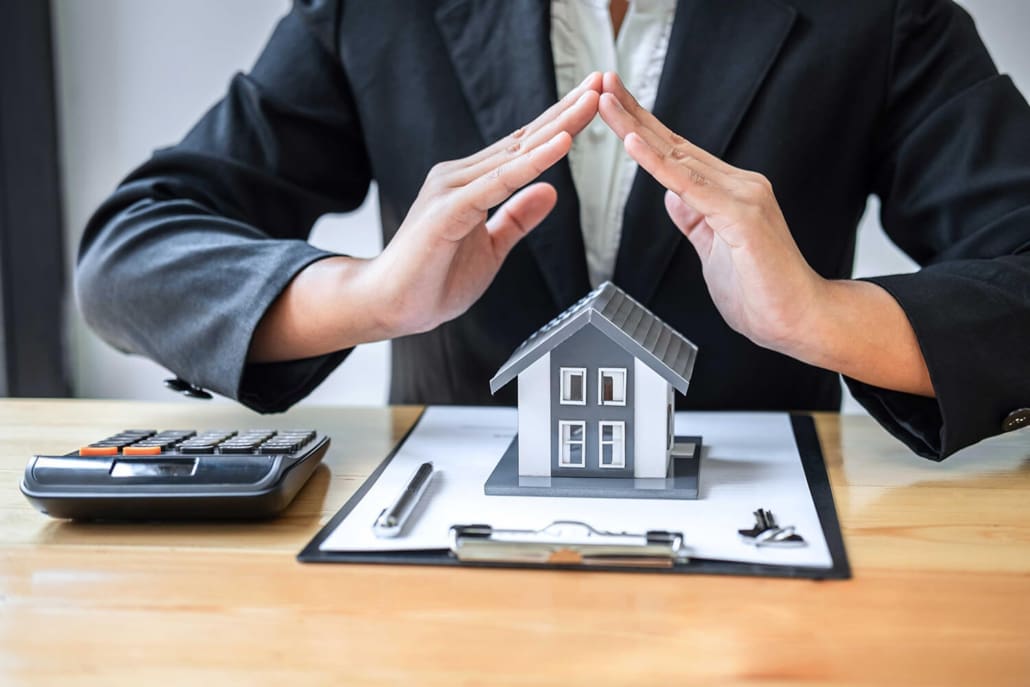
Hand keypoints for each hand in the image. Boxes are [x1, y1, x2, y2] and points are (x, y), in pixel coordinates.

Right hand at [249, 73, 601, 361]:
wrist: (390, 306)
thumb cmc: (433, 280)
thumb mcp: (492, 248)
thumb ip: (517, 218)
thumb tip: (551, 191)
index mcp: (471, 184)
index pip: (523, 148)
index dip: (560, 124)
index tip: (593, 102)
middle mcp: (460, 176)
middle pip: (523, 139)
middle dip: (566, 110)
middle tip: (602, 81)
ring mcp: (452, 188)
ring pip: (516, 153)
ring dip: (558, 126)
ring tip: (591, 102)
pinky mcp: (449, 209)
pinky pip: (500, 181)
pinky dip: (532, 162)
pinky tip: (560, 143)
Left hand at [597, 72, 932, 395]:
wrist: (801, 321)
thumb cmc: (763, 293)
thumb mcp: (714, 251)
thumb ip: (695, 222)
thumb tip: (673, 198)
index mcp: (729, 193)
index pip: (676, 154)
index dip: (642, 128)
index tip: (613, 106)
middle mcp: (738, 185)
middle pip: (673, 144)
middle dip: (633, 114)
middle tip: (601, 83)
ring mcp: (743, 197)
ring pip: (678, 157)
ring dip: (637, 128)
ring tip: (606, 102)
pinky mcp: (742, 217)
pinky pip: (691, 186)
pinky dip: (660, 163)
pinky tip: (635, 143)